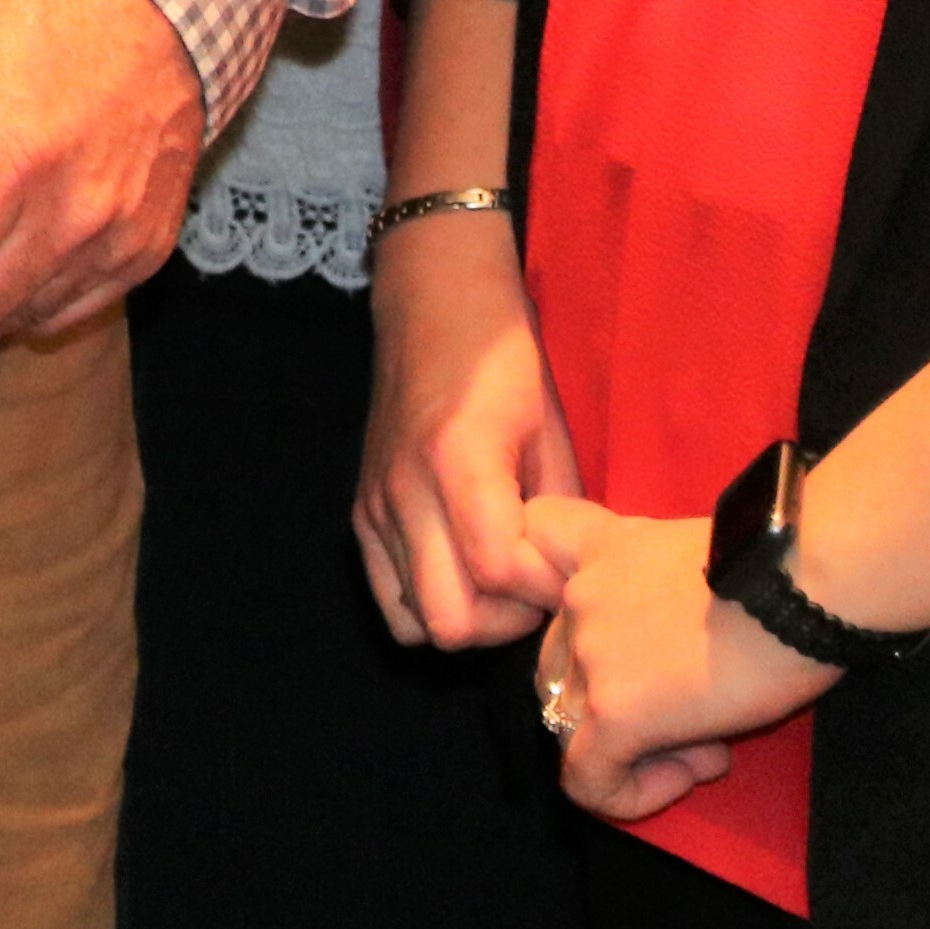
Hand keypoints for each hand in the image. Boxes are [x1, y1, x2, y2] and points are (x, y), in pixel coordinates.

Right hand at [358, 211, 575, 643]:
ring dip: (468, 616)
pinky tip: (462, 570)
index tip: (569, 565)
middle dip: (505, 621)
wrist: (433, 306)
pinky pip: (391, 599)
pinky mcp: (360, 514)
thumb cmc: (505, 362)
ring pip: (416, 622)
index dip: (546, 587)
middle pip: (450, 620)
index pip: (499, 571)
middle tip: (535, 587)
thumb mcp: (551, 433)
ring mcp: (374, 507)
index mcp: (458, 460)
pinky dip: (429, 603)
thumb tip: (565, 584)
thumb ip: (557, 517)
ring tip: (500, 582)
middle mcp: (404, 492)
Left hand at [527, 494, 827, 823]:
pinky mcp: (614, 711)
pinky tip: (686, 778)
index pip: (532, 547)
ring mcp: (590, 652)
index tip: (623, 635)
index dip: (564, 596)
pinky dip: (628, 794)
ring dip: (637, 746)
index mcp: (603, 545)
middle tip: (700, 716)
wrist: (809, 579)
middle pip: (562, 664)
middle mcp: (579, 594)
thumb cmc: (787, 564)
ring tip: (710, 746)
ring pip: (576, 724)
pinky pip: (589, 778)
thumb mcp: (702, 557)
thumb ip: (662, 593)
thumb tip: (679, 663)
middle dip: (621, 700)